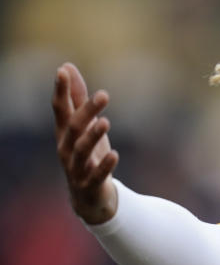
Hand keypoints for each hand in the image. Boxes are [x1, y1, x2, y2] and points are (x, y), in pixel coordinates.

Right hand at [52, 63, 118, 224]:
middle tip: (104, 95)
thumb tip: (68, 66)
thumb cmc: (87, 155)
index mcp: (64, 132)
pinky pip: (96, 175)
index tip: (63, 70)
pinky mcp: (89, 184)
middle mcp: (66, 148)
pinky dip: (105, 165)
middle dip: (87, 111)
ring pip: (81, 150)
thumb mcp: (84, 126)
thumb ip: (77, 98)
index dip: (61, 90)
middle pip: (73, 127)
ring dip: (93, 136)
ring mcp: (76, 168)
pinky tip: (115, 155)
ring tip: (105, 122)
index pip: (60, 108)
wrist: (89, 197)